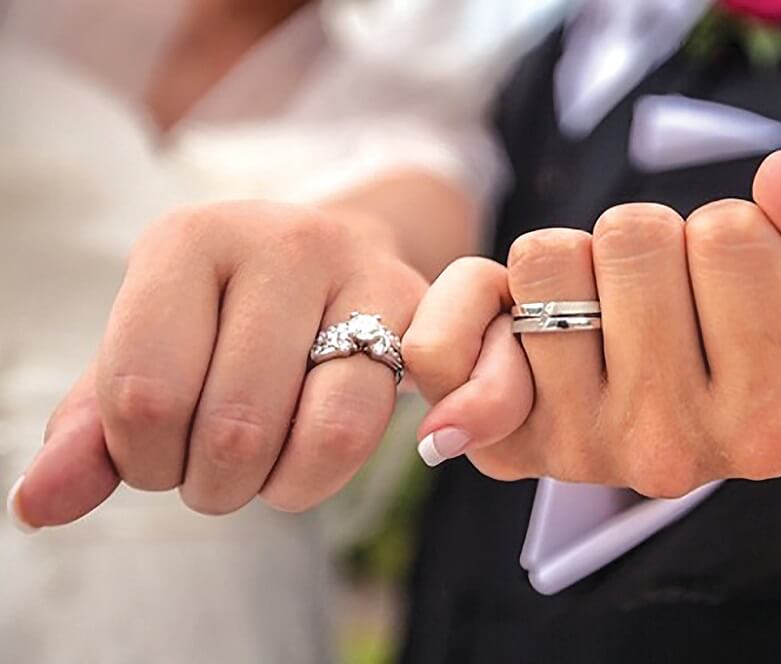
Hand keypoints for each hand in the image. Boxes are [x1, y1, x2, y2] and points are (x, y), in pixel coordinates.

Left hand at [8, 200, 424, 530]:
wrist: (331, 266)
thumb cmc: (222, 324)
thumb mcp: (148, 360)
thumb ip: (90, 433)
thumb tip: (35, 507)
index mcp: (187, 240)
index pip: (144, 391)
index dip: (141, 458)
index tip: (152, 452)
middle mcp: (278, 240)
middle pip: (232, 425)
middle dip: (209, 482)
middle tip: (208, 466)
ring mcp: (358, 270)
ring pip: (317, 433)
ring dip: (274, 489)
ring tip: (257, 470)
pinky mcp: (414, 313)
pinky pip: (368, 431)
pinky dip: (323, 475)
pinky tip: (305, 457)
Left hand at [403, 151, 780, 495]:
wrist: (683, 404)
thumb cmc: (760, 335)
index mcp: (772, 422)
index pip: (732, 236)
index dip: (731, 231)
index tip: (730, 286)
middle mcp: (671, 453)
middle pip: (633, 238)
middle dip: (649, 242)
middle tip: (663, 298)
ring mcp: (577, 451)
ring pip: (545, 258)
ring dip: (576, 262)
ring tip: (607, 314)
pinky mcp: (501, 443)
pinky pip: (442, 343)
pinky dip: (471, 304)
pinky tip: (516, 328)